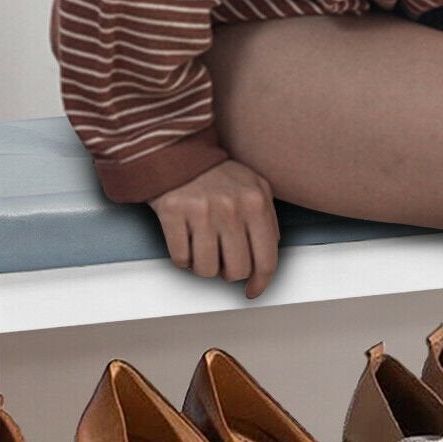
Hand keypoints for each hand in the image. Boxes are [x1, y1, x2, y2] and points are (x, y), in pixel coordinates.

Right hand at [149, 157, 280, 299]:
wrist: (177, 150)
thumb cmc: (216, 174)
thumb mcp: (254, 187)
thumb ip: (268, 219)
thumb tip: (269, 253)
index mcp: (255, 203)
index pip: (266, 259)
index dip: (260, 283)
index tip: (252, 291)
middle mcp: (231, 208)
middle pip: (236, 271)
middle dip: (228, 272)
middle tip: (222, 259)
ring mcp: (201, 211)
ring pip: (206, 270)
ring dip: (203, 266)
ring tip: (202, 248)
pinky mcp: (173, 213)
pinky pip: (180, 259)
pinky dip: (183, 258)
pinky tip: (186, 242)